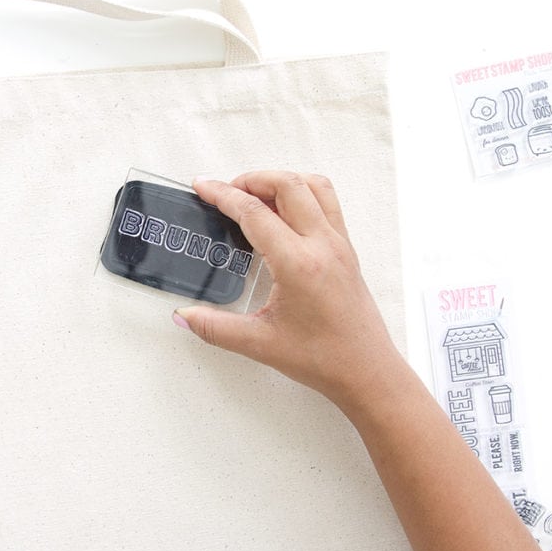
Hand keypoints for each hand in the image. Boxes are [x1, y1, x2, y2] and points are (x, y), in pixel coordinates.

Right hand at [173, 171, 408, 414]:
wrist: (367, 371)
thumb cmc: (325, 358)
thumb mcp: (259, 343)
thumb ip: (215, 327)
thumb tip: (184, 316)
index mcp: (299, 264)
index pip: (254, 213)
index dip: (223, 195)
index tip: (203, 187)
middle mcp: (323, 245)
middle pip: (287, 185)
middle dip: (251, 179)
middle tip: (226, 192)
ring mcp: (339, 244)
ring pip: (313, 186)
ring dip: (281, 181)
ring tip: (255, 195)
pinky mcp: (347, 250)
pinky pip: (328, 203)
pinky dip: (302, 193)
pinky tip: (284, 213)